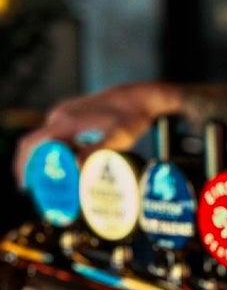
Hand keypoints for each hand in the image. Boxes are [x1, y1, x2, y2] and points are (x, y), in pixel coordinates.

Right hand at [13, 81, 181, 186]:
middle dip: (35, 168)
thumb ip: (97, 150)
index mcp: (64, 122)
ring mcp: (64, 113)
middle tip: (46, 192)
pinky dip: (58, 152)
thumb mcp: (118, 137)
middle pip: (36, 145)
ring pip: (47, 141)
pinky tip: (70, 166)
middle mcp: (59, 116)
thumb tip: (76, 166)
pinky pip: (57, 136)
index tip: (28, 186)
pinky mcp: (71, 114)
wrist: (138, 97)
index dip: (23, 166)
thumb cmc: (131, 118)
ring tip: (58, 184)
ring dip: (49, 161)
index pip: (31, 144)